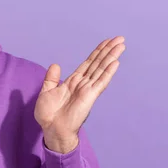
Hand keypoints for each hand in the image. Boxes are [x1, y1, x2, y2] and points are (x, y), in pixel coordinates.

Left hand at [34, 36, 125, 152]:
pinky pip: (100, 82)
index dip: (97, 52)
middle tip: (120, 38)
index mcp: (73, 81)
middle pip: (98, 63)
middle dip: (108, 50)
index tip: (106, 42)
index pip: (88, 63)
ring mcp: (88, 89)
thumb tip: (55, 65)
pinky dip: (108, 72)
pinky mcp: (90, 96)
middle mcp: (83, 83)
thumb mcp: (46, 91)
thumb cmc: (49, 114)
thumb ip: (52, 78)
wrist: (51, 128)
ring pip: (101, 69)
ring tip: (121, 45)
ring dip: (111, 57)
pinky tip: (115, 62)